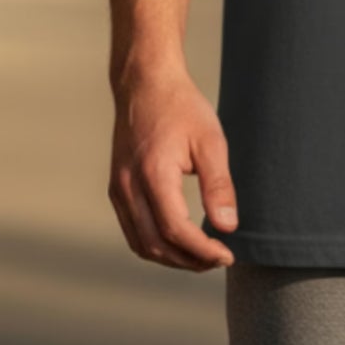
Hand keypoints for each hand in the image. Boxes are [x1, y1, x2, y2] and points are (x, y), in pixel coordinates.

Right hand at [107, 61, 239, 270]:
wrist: (145, 83)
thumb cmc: (180, 107)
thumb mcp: (210, 140)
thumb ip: (218, 185)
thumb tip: (227, 226)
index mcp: (153, 174)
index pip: (175, 230)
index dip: (202, 251)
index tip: (226, 256)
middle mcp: (128, 186)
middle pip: (155, 245)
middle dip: (188, 261)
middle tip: (218, 260)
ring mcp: (118, 189)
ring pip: (140, 243)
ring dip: (170, 258)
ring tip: (201, 257)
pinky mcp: (116, 188)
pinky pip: (132, 230)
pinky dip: (154, 244)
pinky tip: (178, 241)